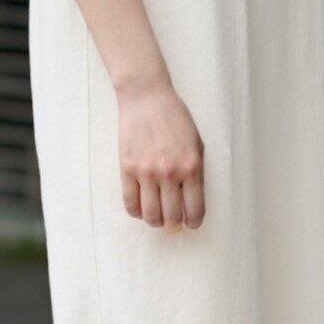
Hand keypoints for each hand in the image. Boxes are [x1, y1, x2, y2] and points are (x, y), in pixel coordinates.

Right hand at [118, 74, 204, 231]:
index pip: (194, 210)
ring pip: (151, 215)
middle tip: (173, 223)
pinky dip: (137, 212)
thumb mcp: (196, 144)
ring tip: (157, 217)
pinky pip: (130, 203)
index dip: (194, 222)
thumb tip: (190, 202)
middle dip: (174, 225)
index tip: (191, 223)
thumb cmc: (175, 119)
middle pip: (172, 217)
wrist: (147, 98)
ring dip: (156, 221)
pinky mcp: (127, 169)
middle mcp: (169, 173)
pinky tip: (142, 208)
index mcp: (191, 168)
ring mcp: (146, 172)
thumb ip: (196, 173)